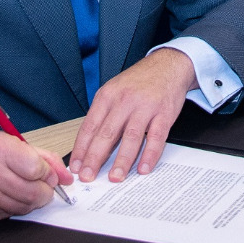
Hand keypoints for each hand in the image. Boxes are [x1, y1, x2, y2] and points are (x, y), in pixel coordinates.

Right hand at [0, 131, 69, 221]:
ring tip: (22, 188)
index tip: (46, 172)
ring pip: (25, 208)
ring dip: (31, 200)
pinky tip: (7, 196)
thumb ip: (42, 157)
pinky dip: (15, 207)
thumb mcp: (9, 142)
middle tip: (41, 185)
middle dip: (45, 191)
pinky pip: (11, 215)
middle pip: (35, 193)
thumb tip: (67, 176)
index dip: (48, 172)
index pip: (38, 169)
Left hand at [69, 47, 196, 183]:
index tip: (76, 167)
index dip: (81, 149)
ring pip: (131, 137)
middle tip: (88, 176)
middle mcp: (125, 101)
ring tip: (115, 177)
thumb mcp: (114, 91)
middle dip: (95, 158)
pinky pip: (156, 137)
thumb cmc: (138, 82)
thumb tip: (88, 145)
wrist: (167, 65)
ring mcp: (145, 107)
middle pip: (107, 133)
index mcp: (108, 96)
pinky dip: (150, 155)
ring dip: (122, 160)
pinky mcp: (164, 114)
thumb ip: (102, 115)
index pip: (90, 126)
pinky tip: (144, 168)